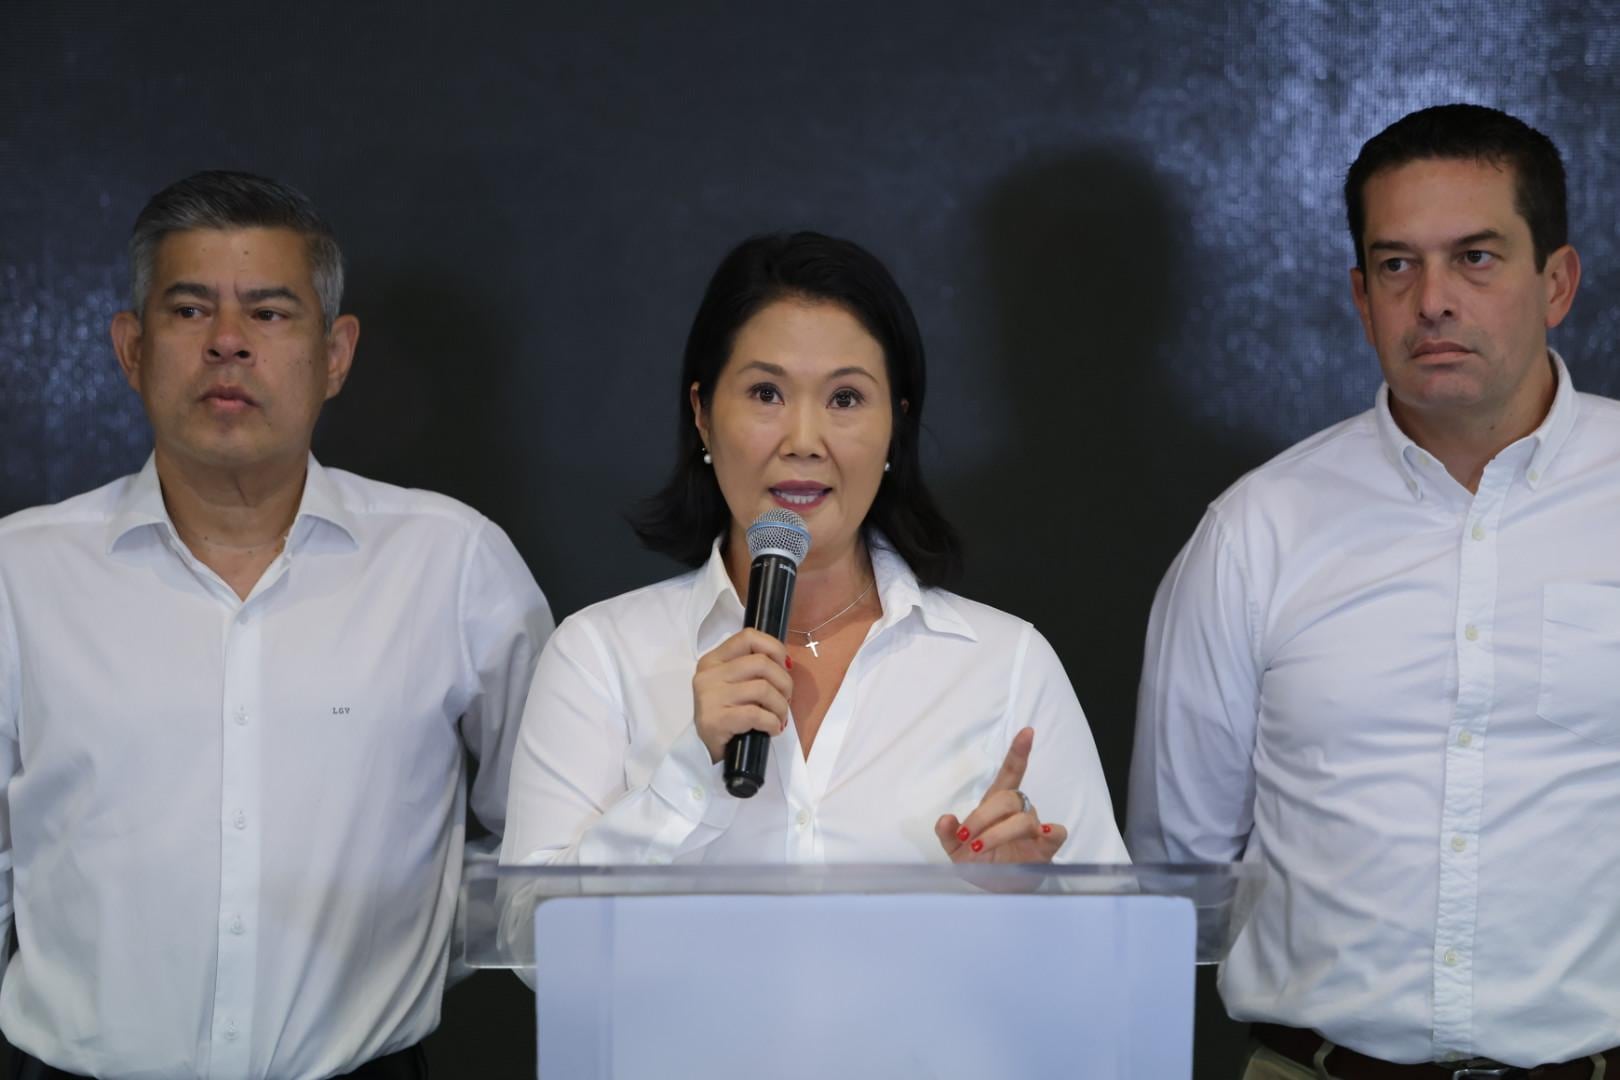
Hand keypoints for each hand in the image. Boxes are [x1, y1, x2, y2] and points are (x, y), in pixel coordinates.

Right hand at [692, 628, 793, 763]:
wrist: (703, 751)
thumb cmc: (726, 715)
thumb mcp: (733, 684)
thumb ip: (751, 669)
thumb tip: (785, 662)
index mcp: (713, 660)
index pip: (748, 637)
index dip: (774, 648)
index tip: (785, 666)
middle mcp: (708, 674)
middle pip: (761, 663)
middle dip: (784, 682)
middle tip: (786, 699)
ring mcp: (709, 697)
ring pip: (762, 688)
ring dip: (780, 706)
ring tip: (779, 717)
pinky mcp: (715, 720)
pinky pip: (756, 714)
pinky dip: (772, 722)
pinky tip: (772, 729)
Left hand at [934, 727, 1065, 862]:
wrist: (997, 891)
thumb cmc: (980, 864)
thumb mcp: (955, 851)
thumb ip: (948, 834)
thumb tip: (945, 819)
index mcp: (996, 805)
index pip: (1010, 773)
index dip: (1018, 752)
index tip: (1027, 731)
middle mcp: (1018, 811)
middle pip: (1008, 798)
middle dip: (983, 818)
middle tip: (967, 840)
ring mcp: (1034, 829)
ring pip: (1024, 818)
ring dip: (999, 833)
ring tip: (980, 850)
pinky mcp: (1046, 847)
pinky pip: (1056, 833)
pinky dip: (1049, 832)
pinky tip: (1040, 835)